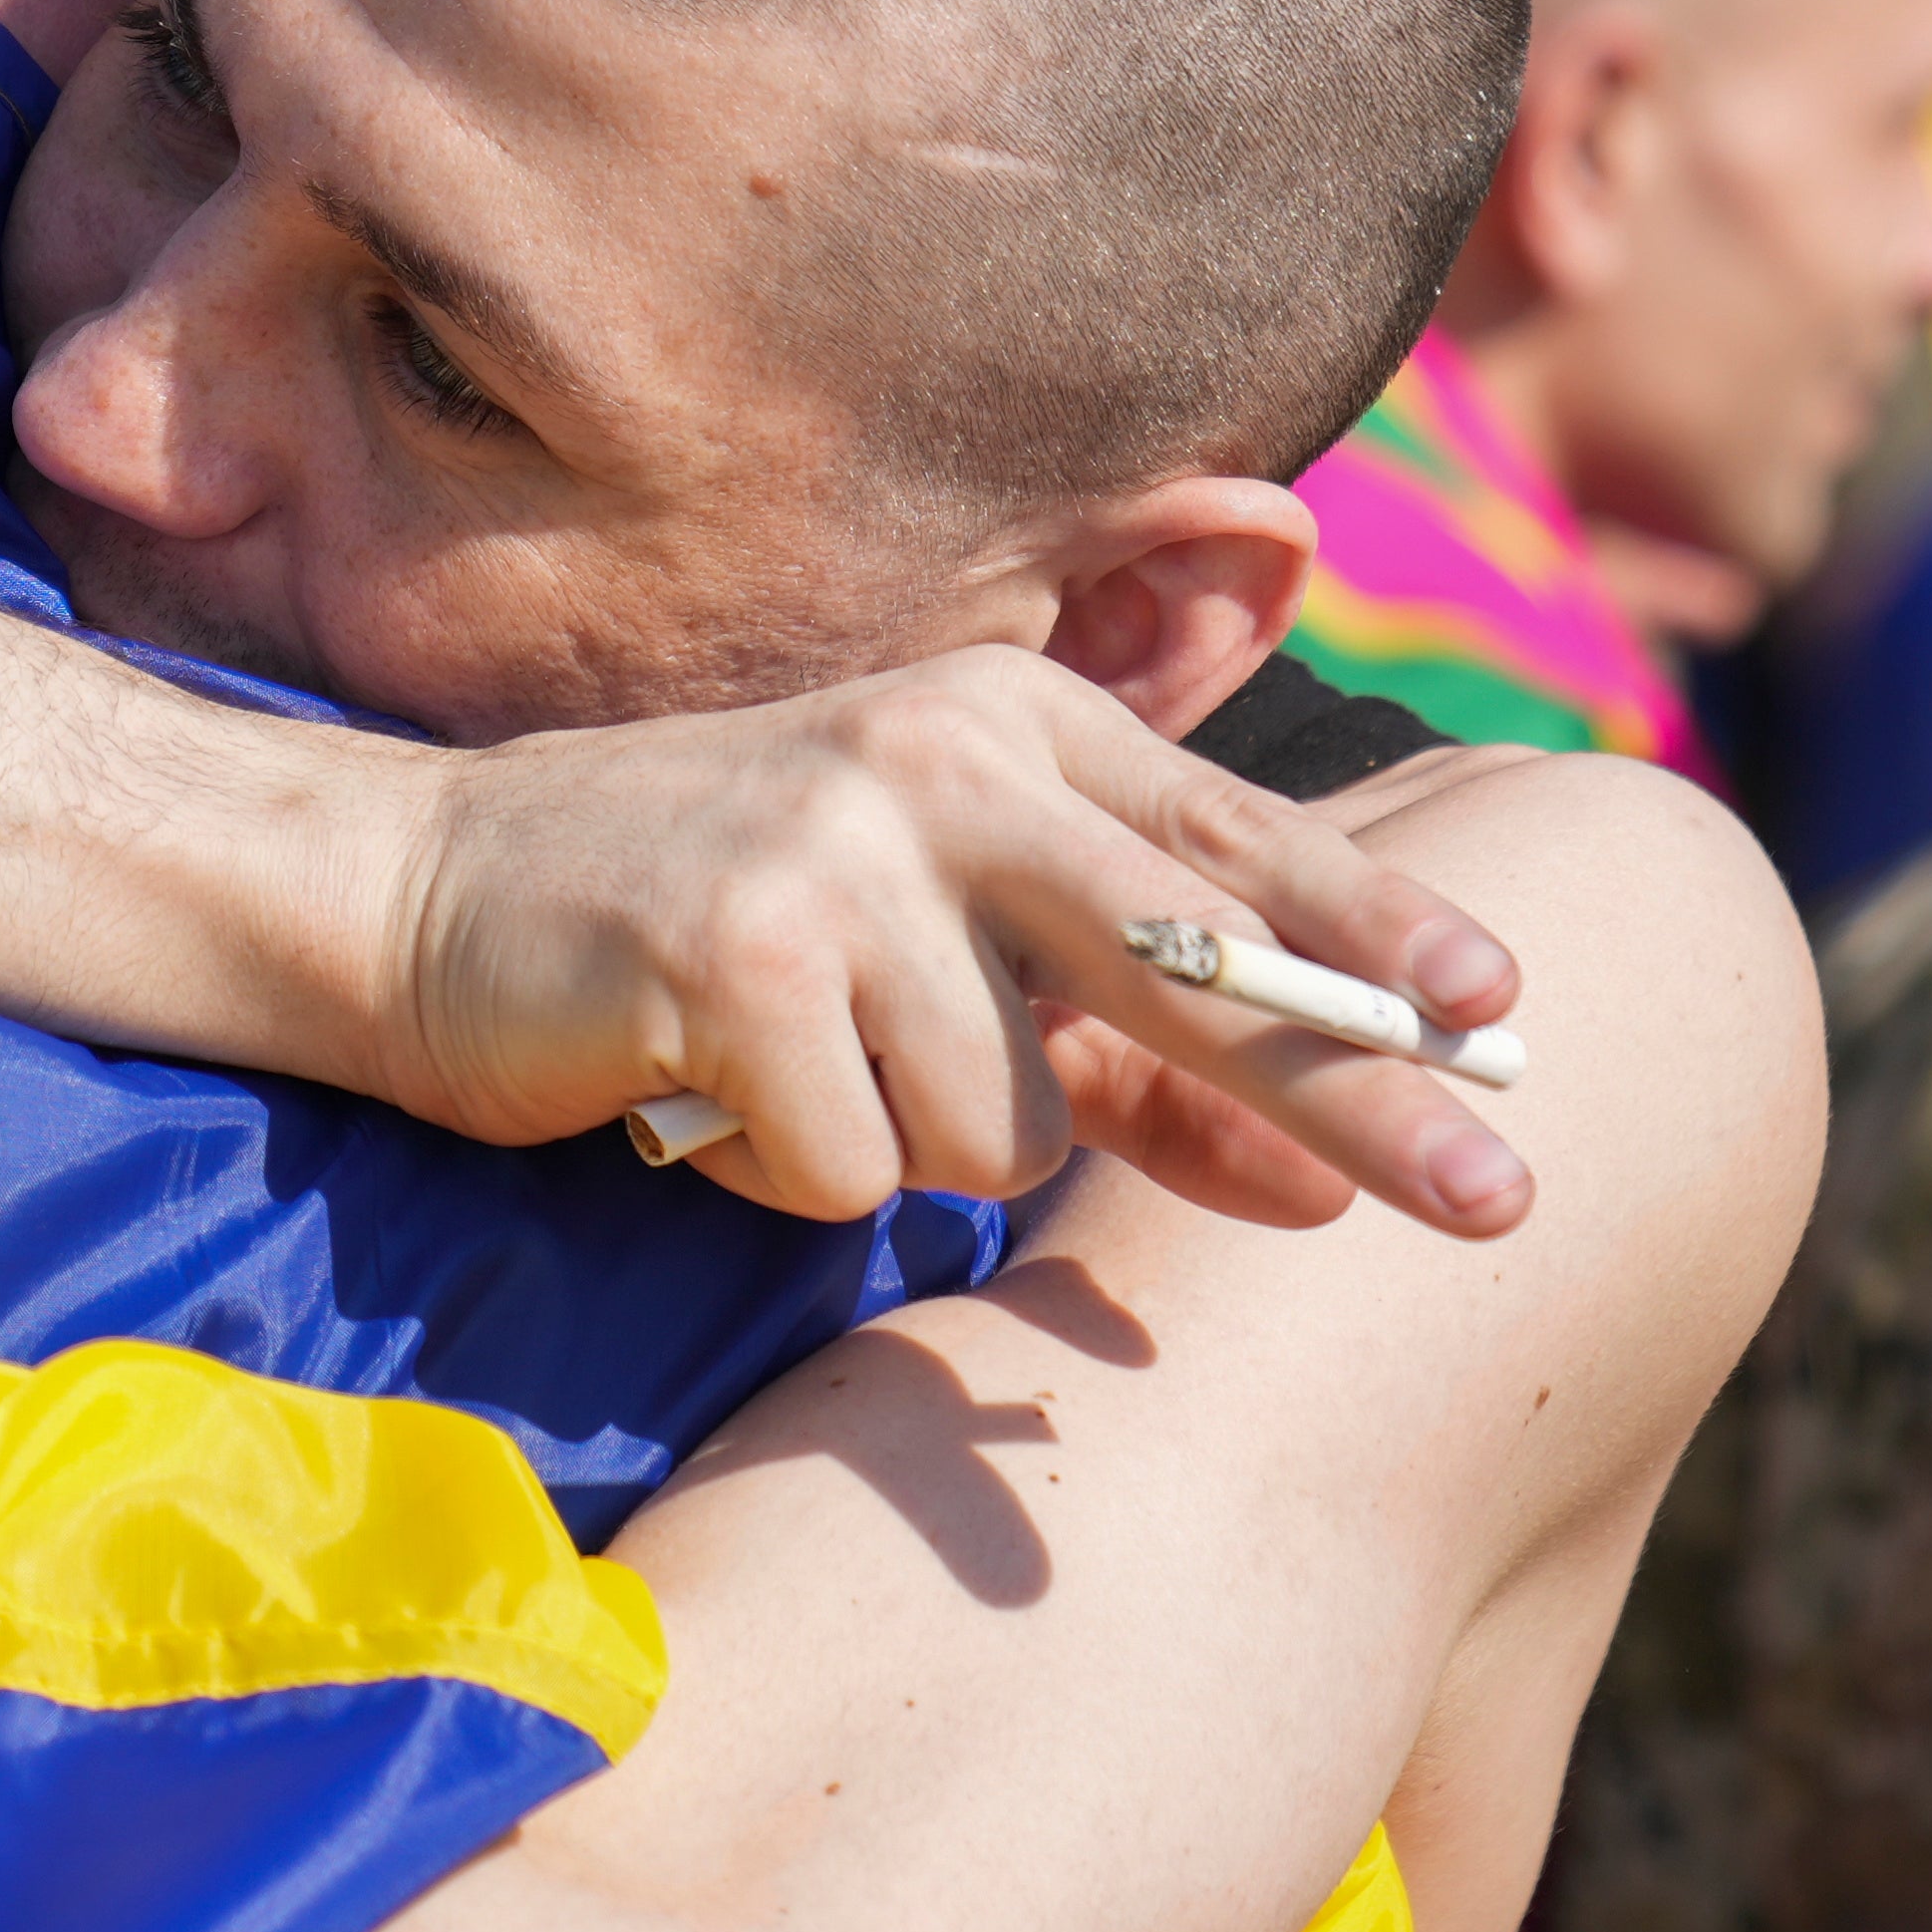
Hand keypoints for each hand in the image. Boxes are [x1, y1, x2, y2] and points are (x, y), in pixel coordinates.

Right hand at [365, 653, 1536, 1236]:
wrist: (425, 897)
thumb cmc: (708, 935)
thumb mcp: (934, 956)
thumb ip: (1129, 1049)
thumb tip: (1331, 1168)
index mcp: (1010, 724)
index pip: (1238, 841)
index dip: (1378, 938)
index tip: (1507, 1017)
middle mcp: (941, 755)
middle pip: (1195, 962)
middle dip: (1355, 1098)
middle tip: (1498, 1208)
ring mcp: (837, 842)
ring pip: (1007, 1118)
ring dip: (915, 1147)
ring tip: (801, 1078)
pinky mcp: (732, 950)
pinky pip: (860, 1164)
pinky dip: (796, 1174)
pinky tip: (711, 1097)